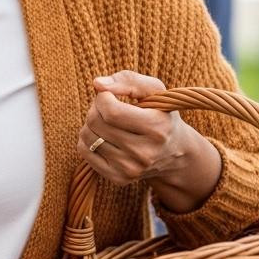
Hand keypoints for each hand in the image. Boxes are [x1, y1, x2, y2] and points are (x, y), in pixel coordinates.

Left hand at [77, 71, 221, 212]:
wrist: (174, 152)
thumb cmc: (160, 113)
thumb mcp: (154, 90)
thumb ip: (128, 80)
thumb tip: (97, 84)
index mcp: (158, 128)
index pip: (111, 111)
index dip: (103, 98)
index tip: (110, 95)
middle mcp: (145, 153)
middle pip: (96, 122)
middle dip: (96, 109)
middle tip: (108, 108)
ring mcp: (131, 169)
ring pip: (87, 136)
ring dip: (91, 123)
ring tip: (108, 122)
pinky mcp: (119, 178)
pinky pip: (84, 151)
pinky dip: (87, 139)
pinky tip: (103, 136)